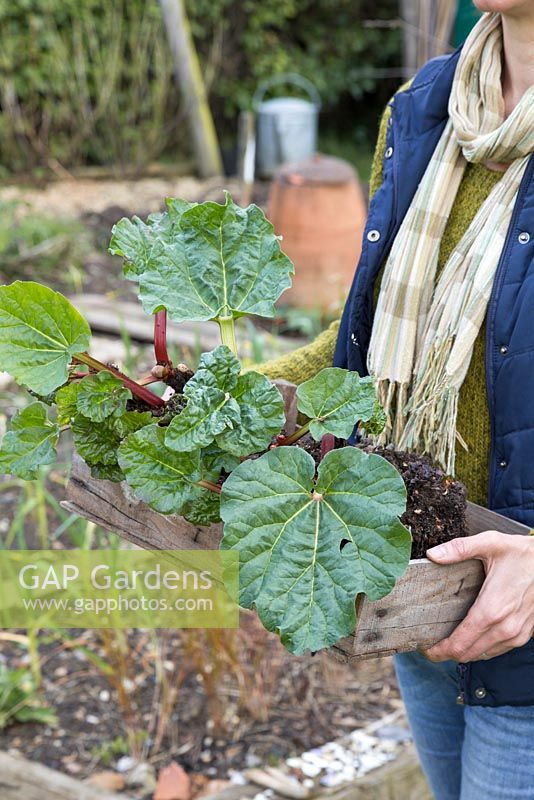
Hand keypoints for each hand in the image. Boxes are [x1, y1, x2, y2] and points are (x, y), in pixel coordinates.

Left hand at [422, 531, 533, 661]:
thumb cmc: (522, 553)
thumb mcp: (489, 543)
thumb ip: (458, 549)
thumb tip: (432, 554)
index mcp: (492, 609)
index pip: (460, 643)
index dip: (439, 650)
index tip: (426, 648)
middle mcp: (505, 627)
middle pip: (468, 655)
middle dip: (447, 653)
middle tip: (432, 644)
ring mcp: (516, 634)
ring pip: (482, 655)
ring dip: (464, 651)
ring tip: (448, 639)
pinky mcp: (524, 634)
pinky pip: (497, 650)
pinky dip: (481, 647)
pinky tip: (472, 636)